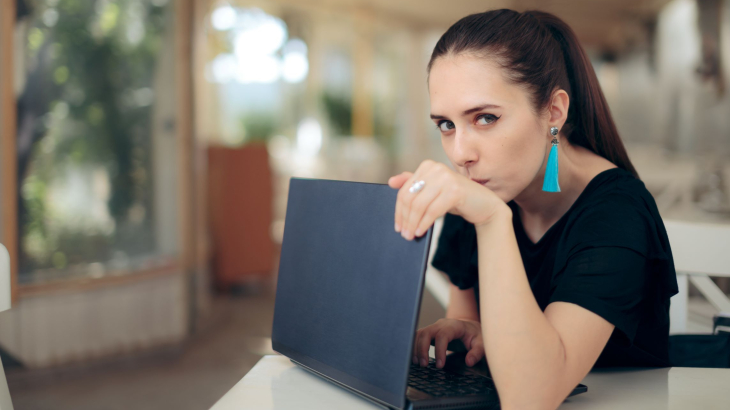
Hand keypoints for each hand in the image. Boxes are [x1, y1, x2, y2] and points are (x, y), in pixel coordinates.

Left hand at [388, 160, 506, 239]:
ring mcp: (446, 178)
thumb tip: (391, 182)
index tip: (397, 226)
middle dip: (405, 218)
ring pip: (419, 205)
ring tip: (411, 235)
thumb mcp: (432, 191)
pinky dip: (425, 223)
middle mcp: (436, 168)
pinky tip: (422, 231)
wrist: (485, 205)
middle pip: (410, 197)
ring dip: (413, 223)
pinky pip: (432, 211)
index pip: (404, 190)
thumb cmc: (456, 199)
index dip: (399, 210)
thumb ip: (414, 184)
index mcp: (427, 166)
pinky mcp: (455, 190)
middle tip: (404, 234)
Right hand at [413, 318, 484, 368]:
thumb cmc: (475, 335)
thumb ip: (477, 353)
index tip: (439, 365)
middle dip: (422, 349)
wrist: (470, 327)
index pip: (442, 335)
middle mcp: (441, 324)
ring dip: (416, 348)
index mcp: (454, 326)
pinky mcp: (430, 332)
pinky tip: (415, 358)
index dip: (439, 350)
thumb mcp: (481, 343)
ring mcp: (434, 327)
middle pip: (426, 333)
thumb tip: (469, 362)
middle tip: (424, 365)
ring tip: (417, 363)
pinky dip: (414, 346)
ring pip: (419, 334)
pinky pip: (418, 336)